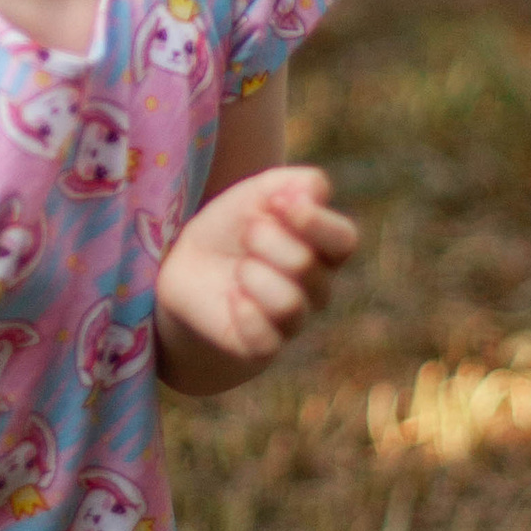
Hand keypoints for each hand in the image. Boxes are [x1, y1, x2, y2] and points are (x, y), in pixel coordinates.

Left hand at [155, 164, 356, 391]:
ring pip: (289, 304)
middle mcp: (317, 287)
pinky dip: (244, 313)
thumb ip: (300, 183)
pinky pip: (267, 340)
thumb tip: (316, 196)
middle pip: (305, 265)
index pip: (344, 239)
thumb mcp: (261, 190)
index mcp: (325, 248)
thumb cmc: (232, 227)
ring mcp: (293, 320)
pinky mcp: (263, 347)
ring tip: (238, 269)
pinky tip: (231, 297)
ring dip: (253, 276)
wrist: (187, 267)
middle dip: (264, 241)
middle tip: (246, 236)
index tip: (277, 203)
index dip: (314, 221)